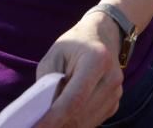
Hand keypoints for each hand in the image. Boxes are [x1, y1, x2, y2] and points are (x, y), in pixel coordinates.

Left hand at [35, 12, 124, 127]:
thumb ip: (47, 82)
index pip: (73, 100)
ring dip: (66, 126)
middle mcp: (112, 78)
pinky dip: (76, 124)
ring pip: (86, 123)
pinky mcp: (115, 102)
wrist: (105, 35)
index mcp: (97, 60)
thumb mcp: (54, 54)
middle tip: (36, 127)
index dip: (52, 120)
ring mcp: (117, 92)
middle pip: (80, 115)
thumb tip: (42, 113)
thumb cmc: (75, 44)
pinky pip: (92, 121)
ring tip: (47, 123)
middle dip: (56, 126)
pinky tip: (64, 118)